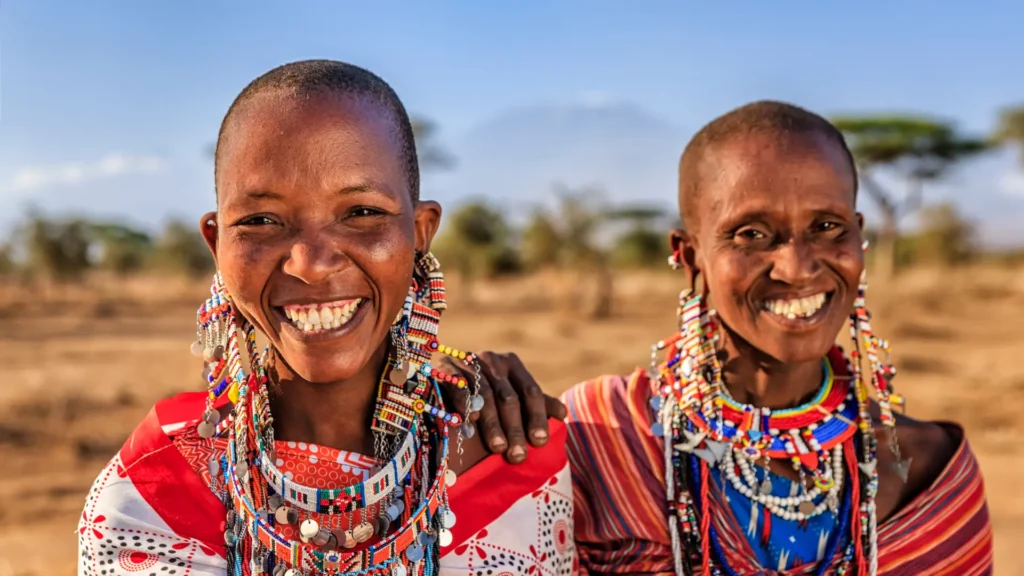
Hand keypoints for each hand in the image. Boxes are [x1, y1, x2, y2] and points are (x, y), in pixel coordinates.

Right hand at [438, 351, 566, 464]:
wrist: (444, 381)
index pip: (530, 391)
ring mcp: (467, 362)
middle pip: (508, 397)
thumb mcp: (514, 397)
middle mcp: (491, 359)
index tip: (540, 442)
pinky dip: (465, 407)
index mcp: (512, 364)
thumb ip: (537, 404)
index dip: (537, 417)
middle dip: (515, 428)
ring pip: (485, 396)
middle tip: (518, 456)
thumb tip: (563, 414)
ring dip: (492, 424)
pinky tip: (470, 425)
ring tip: (498, 449)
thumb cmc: (487, 397)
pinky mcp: (444, 369)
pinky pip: (458, 389)